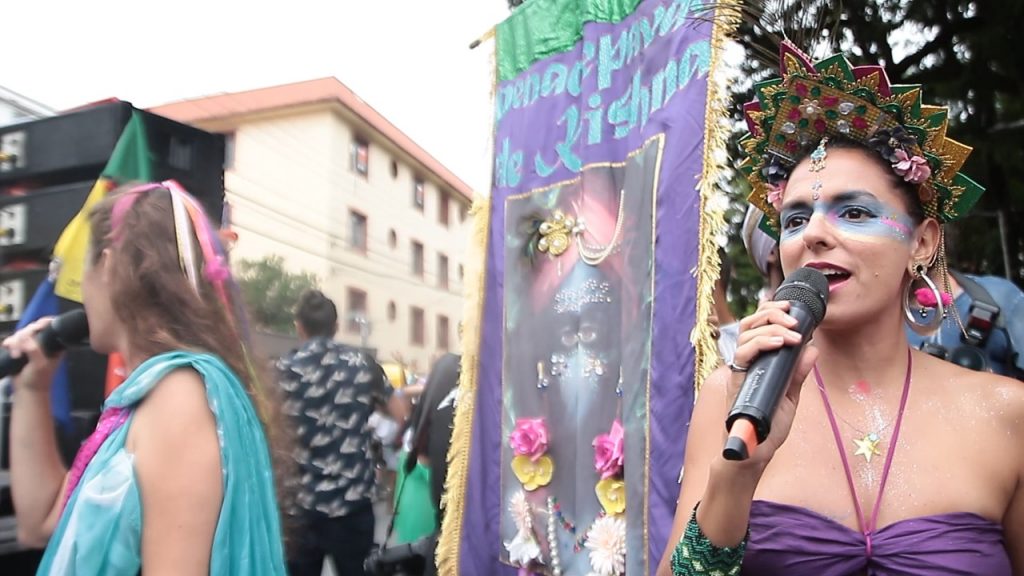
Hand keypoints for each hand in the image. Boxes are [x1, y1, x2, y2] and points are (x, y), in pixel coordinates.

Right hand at [2, 317, 60, 391]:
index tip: (37, 327)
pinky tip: (12, 353)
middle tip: (22, 344)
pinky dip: (10, 344)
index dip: (43, 323)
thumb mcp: (40, 365)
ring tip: (17, 355)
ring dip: (16, 341)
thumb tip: (26, 339)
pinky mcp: (18, 349)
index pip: (50, 327)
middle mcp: (42, 342)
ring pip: (20, 333)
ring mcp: (29, 345)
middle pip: (32, 328)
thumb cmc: (38, 379)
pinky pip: (12, 340)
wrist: (26, 390)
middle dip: (25, 334)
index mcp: (53, 344)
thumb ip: (34, 351)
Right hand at [726, 300, 818, 468]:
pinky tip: (779, 344)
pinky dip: (761, 344)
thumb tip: (813, 350)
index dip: (771, 310)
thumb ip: (798, 373)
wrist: (755, 451)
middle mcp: (745, 362)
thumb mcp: (790, 396)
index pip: (758, 325)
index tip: (790, 307)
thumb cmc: (768, 426)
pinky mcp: (736, 380)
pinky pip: (743, 354)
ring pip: (746, 334)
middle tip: (793, 319)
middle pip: (749, 323)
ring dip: (771, 327)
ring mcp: (740, 370)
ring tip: (792, 333)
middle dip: (772, 313)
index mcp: (757, 361)